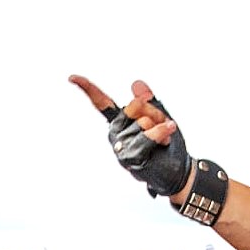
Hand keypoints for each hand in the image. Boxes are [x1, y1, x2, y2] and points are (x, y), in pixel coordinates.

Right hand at [69, 76, 193, 199]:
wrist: (178, 172)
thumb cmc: (167, 145)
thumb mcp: (160, 117)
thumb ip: (149, 101)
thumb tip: (136, 83)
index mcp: (119, 121)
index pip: (102, 103)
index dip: (88, 88)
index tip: (71, 77)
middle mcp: (115, 133)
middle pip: (135, 105)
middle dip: (155, 112)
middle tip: (164, 127)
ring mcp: (120, 146)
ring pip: (144, 121)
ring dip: (161, 128)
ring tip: (163, 141)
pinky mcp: (129, 158)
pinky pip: (147, 137)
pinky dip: (160, 134)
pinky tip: (167, 136)